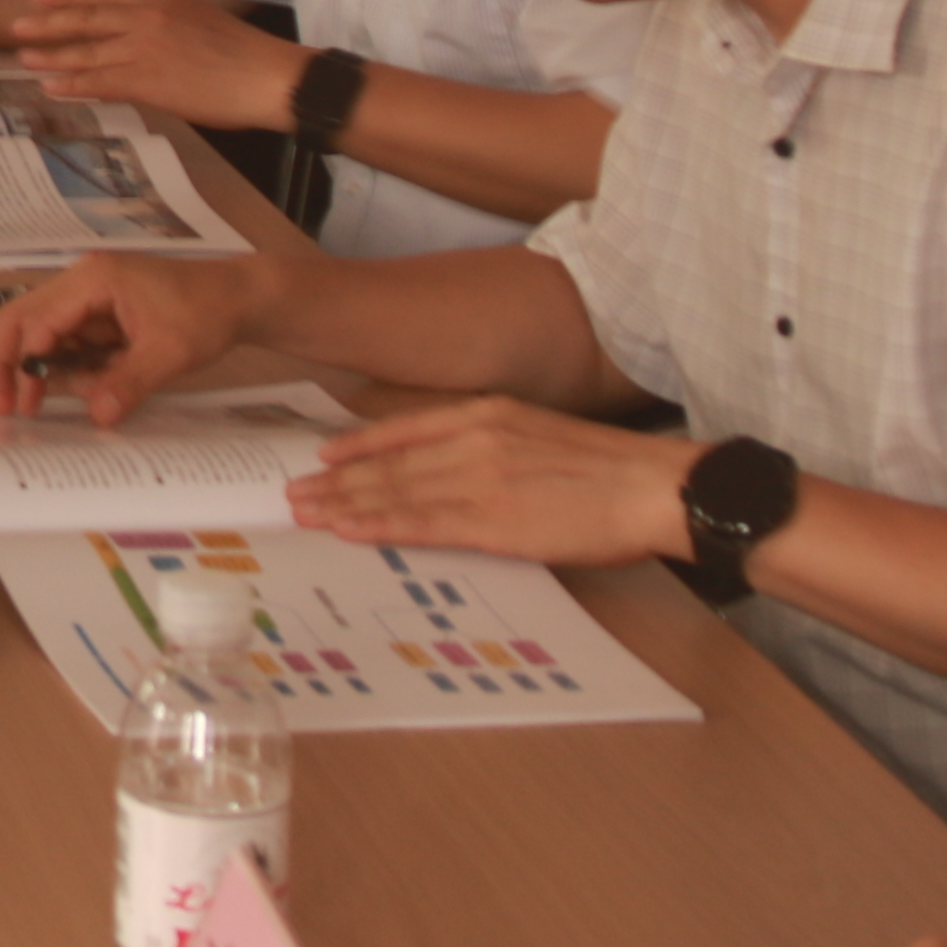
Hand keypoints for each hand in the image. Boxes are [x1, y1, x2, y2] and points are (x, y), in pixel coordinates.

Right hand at [0, 256, 243, 424]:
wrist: (239, 297)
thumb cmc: (207, 312)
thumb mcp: (171, 352)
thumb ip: (130, 383)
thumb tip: (98, 417)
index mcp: (93, 279)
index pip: (36, 319)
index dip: (22, 363)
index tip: (20, 405)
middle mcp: (82, 281)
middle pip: (23, 317)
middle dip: (11, 363)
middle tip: (7, 408)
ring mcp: (89, 296)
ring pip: (44, 333)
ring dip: (46, 370)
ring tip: (67, 402)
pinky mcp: (100, 313)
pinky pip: (70, 342)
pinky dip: (71, 369)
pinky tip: (95, 389)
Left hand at [12, 0, 302, 131]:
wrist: (268, 77)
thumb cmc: (245, 55)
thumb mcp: (201, 20)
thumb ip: (167, 23)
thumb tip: (141, 37)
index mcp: (163, 0)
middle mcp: (148, 19)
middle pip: (88, 18)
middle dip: (49, 22)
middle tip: (17, 24)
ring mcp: (146, 49)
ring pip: (88, 51)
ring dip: (53, 54)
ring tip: (24, 55)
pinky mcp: (148, 81)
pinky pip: (101, 82)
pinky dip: (74, 84)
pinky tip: (52, 86)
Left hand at [283, 396, 697, 570]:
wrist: (652, 487)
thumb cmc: (609, 469)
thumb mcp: (541, 433)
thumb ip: (495, 444)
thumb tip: (459, 467)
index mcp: (487, 414)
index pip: (403, 428)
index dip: (357, 445)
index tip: (322, 455)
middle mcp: (473, 440)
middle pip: (389, 462)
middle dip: (337, 479)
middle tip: (294, 491)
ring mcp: (479, 480)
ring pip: (394, 492)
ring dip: (344, 503)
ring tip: (306, 513)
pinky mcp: (492, 522)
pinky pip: (420, 524)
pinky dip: (378, 527)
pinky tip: (347, 531)